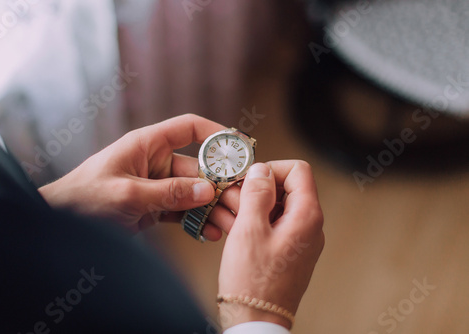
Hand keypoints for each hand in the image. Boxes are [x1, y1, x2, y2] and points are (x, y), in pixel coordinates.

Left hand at [39, 114, 233, 239]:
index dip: (215, 133)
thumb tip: (207, 190)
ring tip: (230, 224)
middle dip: (220, 186)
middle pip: (198, 168)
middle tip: (240, 202)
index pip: (188, 128)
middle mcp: (155, 162)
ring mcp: (155, 186)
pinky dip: (196, 221)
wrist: (58, 224)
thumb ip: (168, 192)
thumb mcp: (127, 194)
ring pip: (193, 193)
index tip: (239, 147)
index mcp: (147, 145)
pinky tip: (210, 232)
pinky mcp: (152, 207)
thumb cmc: (82, 199)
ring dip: (212, 207)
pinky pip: (181, 211)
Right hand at [218, 161, 324, 328]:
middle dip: (257, 187)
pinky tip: (232, 227)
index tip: (248, 179)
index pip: (298, 170)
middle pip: (287, 187)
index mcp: (306, 216)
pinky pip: (273, 224)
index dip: (271, 169)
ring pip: (276, 206)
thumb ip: (257, 193)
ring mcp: (298, 239)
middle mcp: (308, 225)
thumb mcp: (249, 229)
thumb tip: (261, 169)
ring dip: (251, 204)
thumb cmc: (254, 282)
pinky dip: (254, 220)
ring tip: (227, 213)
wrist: (256, 320)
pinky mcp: (287, 250)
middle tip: (232, 196)